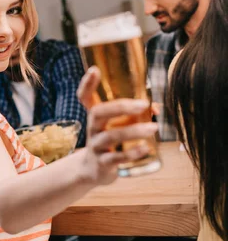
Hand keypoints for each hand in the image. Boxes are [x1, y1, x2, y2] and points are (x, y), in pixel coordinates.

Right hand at [76, 67, 157, 185]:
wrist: (93, 171)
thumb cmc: (110, 143)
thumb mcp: (119, 126)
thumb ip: (136, 115)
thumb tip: (156, 108)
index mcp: (95, 117)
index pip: (85, 97)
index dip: (87, 84)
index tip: (94, 70)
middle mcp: (92, 129)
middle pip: (97, 112)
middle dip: (119, 107)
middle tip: (143, 104)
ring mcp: (95, 146)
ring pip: (110, 136)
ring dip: (133, 131)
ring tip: (154, 128)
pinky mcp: (102, 163)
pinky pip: (115, 157)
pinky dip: (131, 152)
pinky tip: (146, 148)